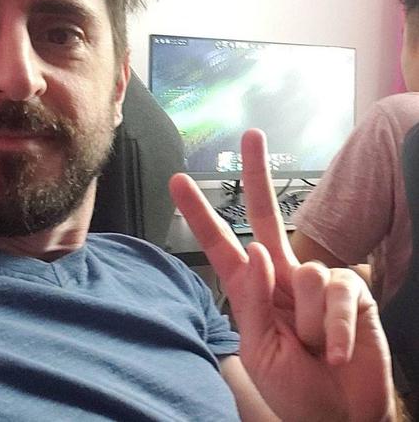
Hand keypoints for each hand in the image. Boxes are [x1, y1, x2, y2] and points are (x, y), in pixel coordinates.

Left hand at [169, 129, 394, 421]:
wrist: (339, 415)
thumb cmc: (293, 386)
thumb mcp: (258, 350)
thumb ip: (251, 300)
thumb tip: (256, 250)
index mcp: (251, 286)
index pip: (220, 243)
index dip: (199, 212)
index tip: (179, 181)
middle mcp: (281, 273)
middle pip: (265, 214)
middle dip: (256, 174)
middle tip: (250, 135)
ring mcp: (316, 279)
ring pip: (304, 276)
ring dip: (307, 325)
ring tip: (313, 350)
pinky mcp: (351, 290)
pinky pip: (337, 296)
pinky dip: (334, 332)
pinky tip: (334, 352)